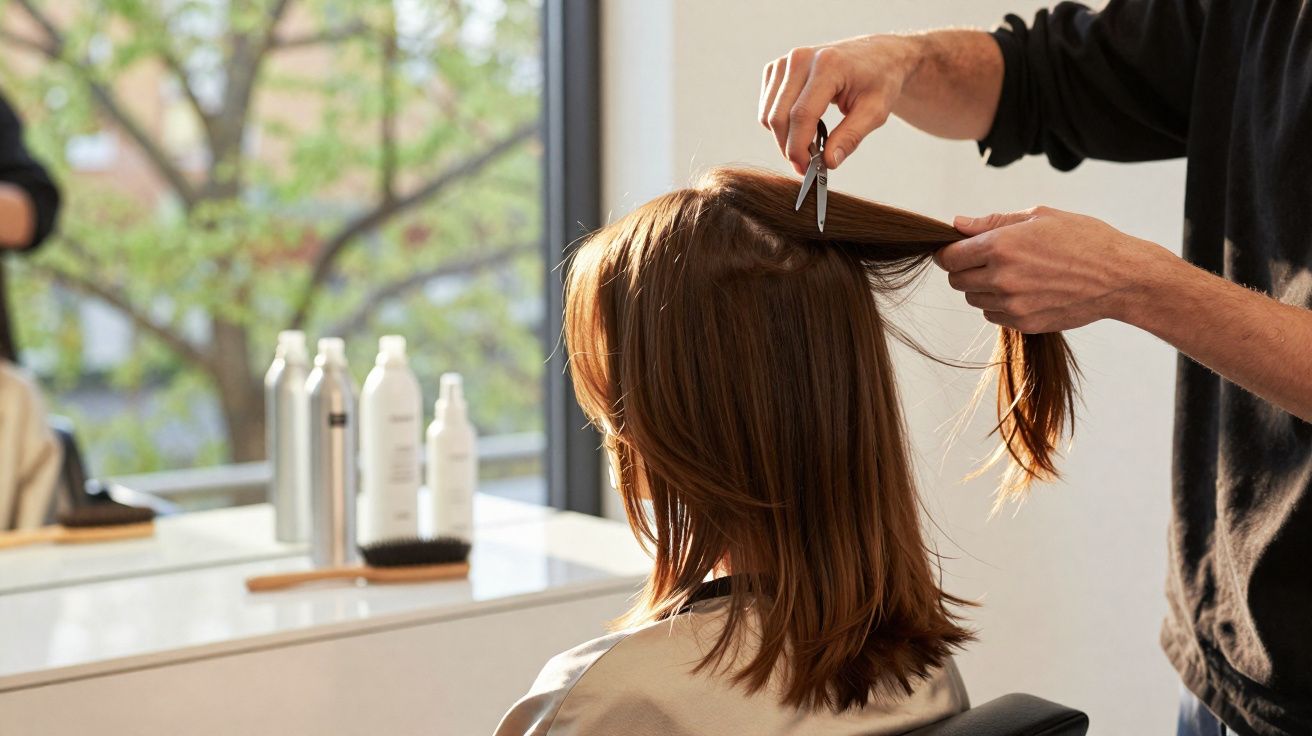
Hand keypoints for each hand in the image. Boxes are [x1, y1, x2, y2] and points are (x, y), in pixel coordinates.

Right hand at [758, 35, 921, 175]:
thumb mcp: (875, 111)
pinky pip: (767, 107)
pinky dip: (779, 124)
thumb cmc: (879, 81)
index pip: (801, 115)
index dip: (799, 148)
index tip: (806, 169)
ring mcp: (786, 61)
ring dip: (783, 138)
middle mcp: (801, 58)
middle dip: (789, 147)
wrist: (877, 55)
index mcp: (828, 65)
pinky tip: (802, 126)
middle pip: (779, 116)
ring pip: (768, 114)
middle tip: (807, 165)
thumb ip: (851, 137)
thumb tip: (828, 163)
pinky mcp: (777, 68)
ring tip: (808, 144)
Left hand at [935, 207, 1165, 332]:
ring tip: (1013, 273)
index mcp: (1001, 246)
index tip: (956, 249)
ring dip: (982, 288)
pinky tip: (1024, 290)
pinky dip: (999, 304)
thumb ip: (992, 222)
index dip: (948, 252)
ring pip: (973, 299)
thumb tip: (957, 224)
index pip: (949, 257)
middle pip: (956, 280)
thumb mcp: (1039, 217)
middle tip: (987, 259)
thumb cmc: (1084, 239)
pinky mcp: (1024, 323)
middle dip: (964, 269)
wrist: (1120, 277)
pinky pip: (993, 315)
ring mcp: (1012, 304)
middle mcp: (1001, 278)